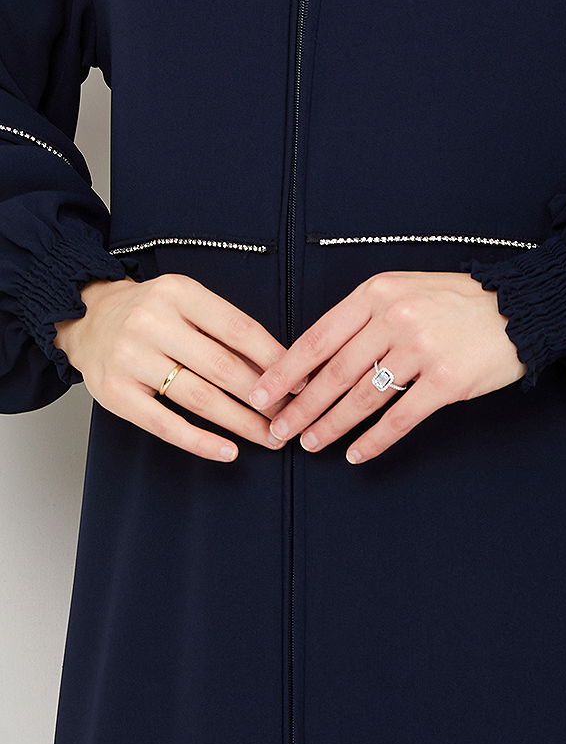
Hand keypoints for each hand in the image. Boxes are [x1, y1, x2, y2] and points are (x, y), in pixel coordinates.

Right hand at [54, 273, 305, 462]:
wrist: (87, 317)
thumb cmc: (151, 312)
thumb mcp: (187, 301)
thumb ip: (224, 327)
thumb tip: (279, 366)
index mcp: (179, 292)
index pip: (238, 329)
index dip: (274, 358)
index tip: (301, 381)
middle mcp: (152, 322)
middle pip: (222, 366)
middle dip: (264, 396)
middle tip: (291, 415)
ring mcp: (130, 357)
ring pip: (199, 397)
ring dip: (241, 422)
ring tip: (268, 436)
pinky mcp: (115, 392)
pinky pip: (164, 424)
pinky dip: (200, 441)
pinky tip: (228, 450)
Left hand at [246, 270, 524, 463]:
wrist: (519, 306)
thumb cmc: (457, 301)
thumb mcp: (405, 290)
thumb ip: (365, 318)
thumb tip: (318, 360)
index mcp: (379, 292)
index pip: (319, 337)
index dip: (286, 371)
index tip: (262, 394)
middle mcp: (396, 318)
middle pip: (334, 372)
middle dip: (300, 407)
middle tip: (277, 430)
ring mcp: (423, 349)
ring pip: (362, 397)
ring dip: (330, 426)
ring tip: (310, 444)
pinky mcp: (448, 381)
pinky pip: (400, 418)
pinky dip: (373, 440)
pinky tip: (356, 453)